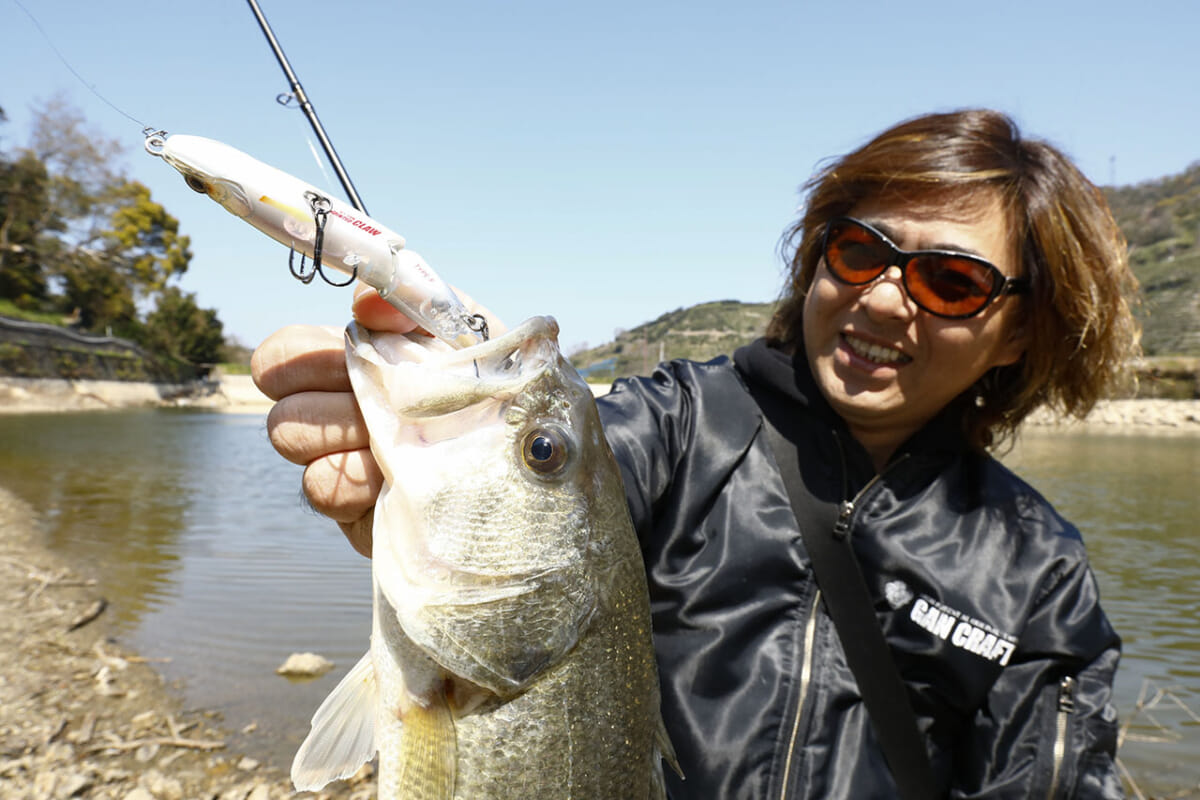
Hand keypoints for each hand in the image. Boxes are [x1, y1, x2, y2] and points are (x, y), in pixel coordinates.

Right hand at [251, 284, 502, 556]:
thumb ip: (421, 304)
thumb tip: (364, 303)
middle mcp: (339, 415)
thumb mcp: (473, 336)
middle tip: (380, 403)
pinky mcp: (354, 511)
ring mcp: (343, 465)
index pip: (284, 354)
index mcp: (358, 366)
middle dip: (333, 399)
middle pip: (281, 404)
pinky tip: (397, 480)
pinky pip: (320, 487)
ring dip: (347, 434)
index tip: (344, 352)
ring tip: (398, 440)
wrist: (538, 465)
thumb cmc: (503, 390)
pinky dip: (358, 479)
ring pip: (292, 439)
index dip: (296, 355)